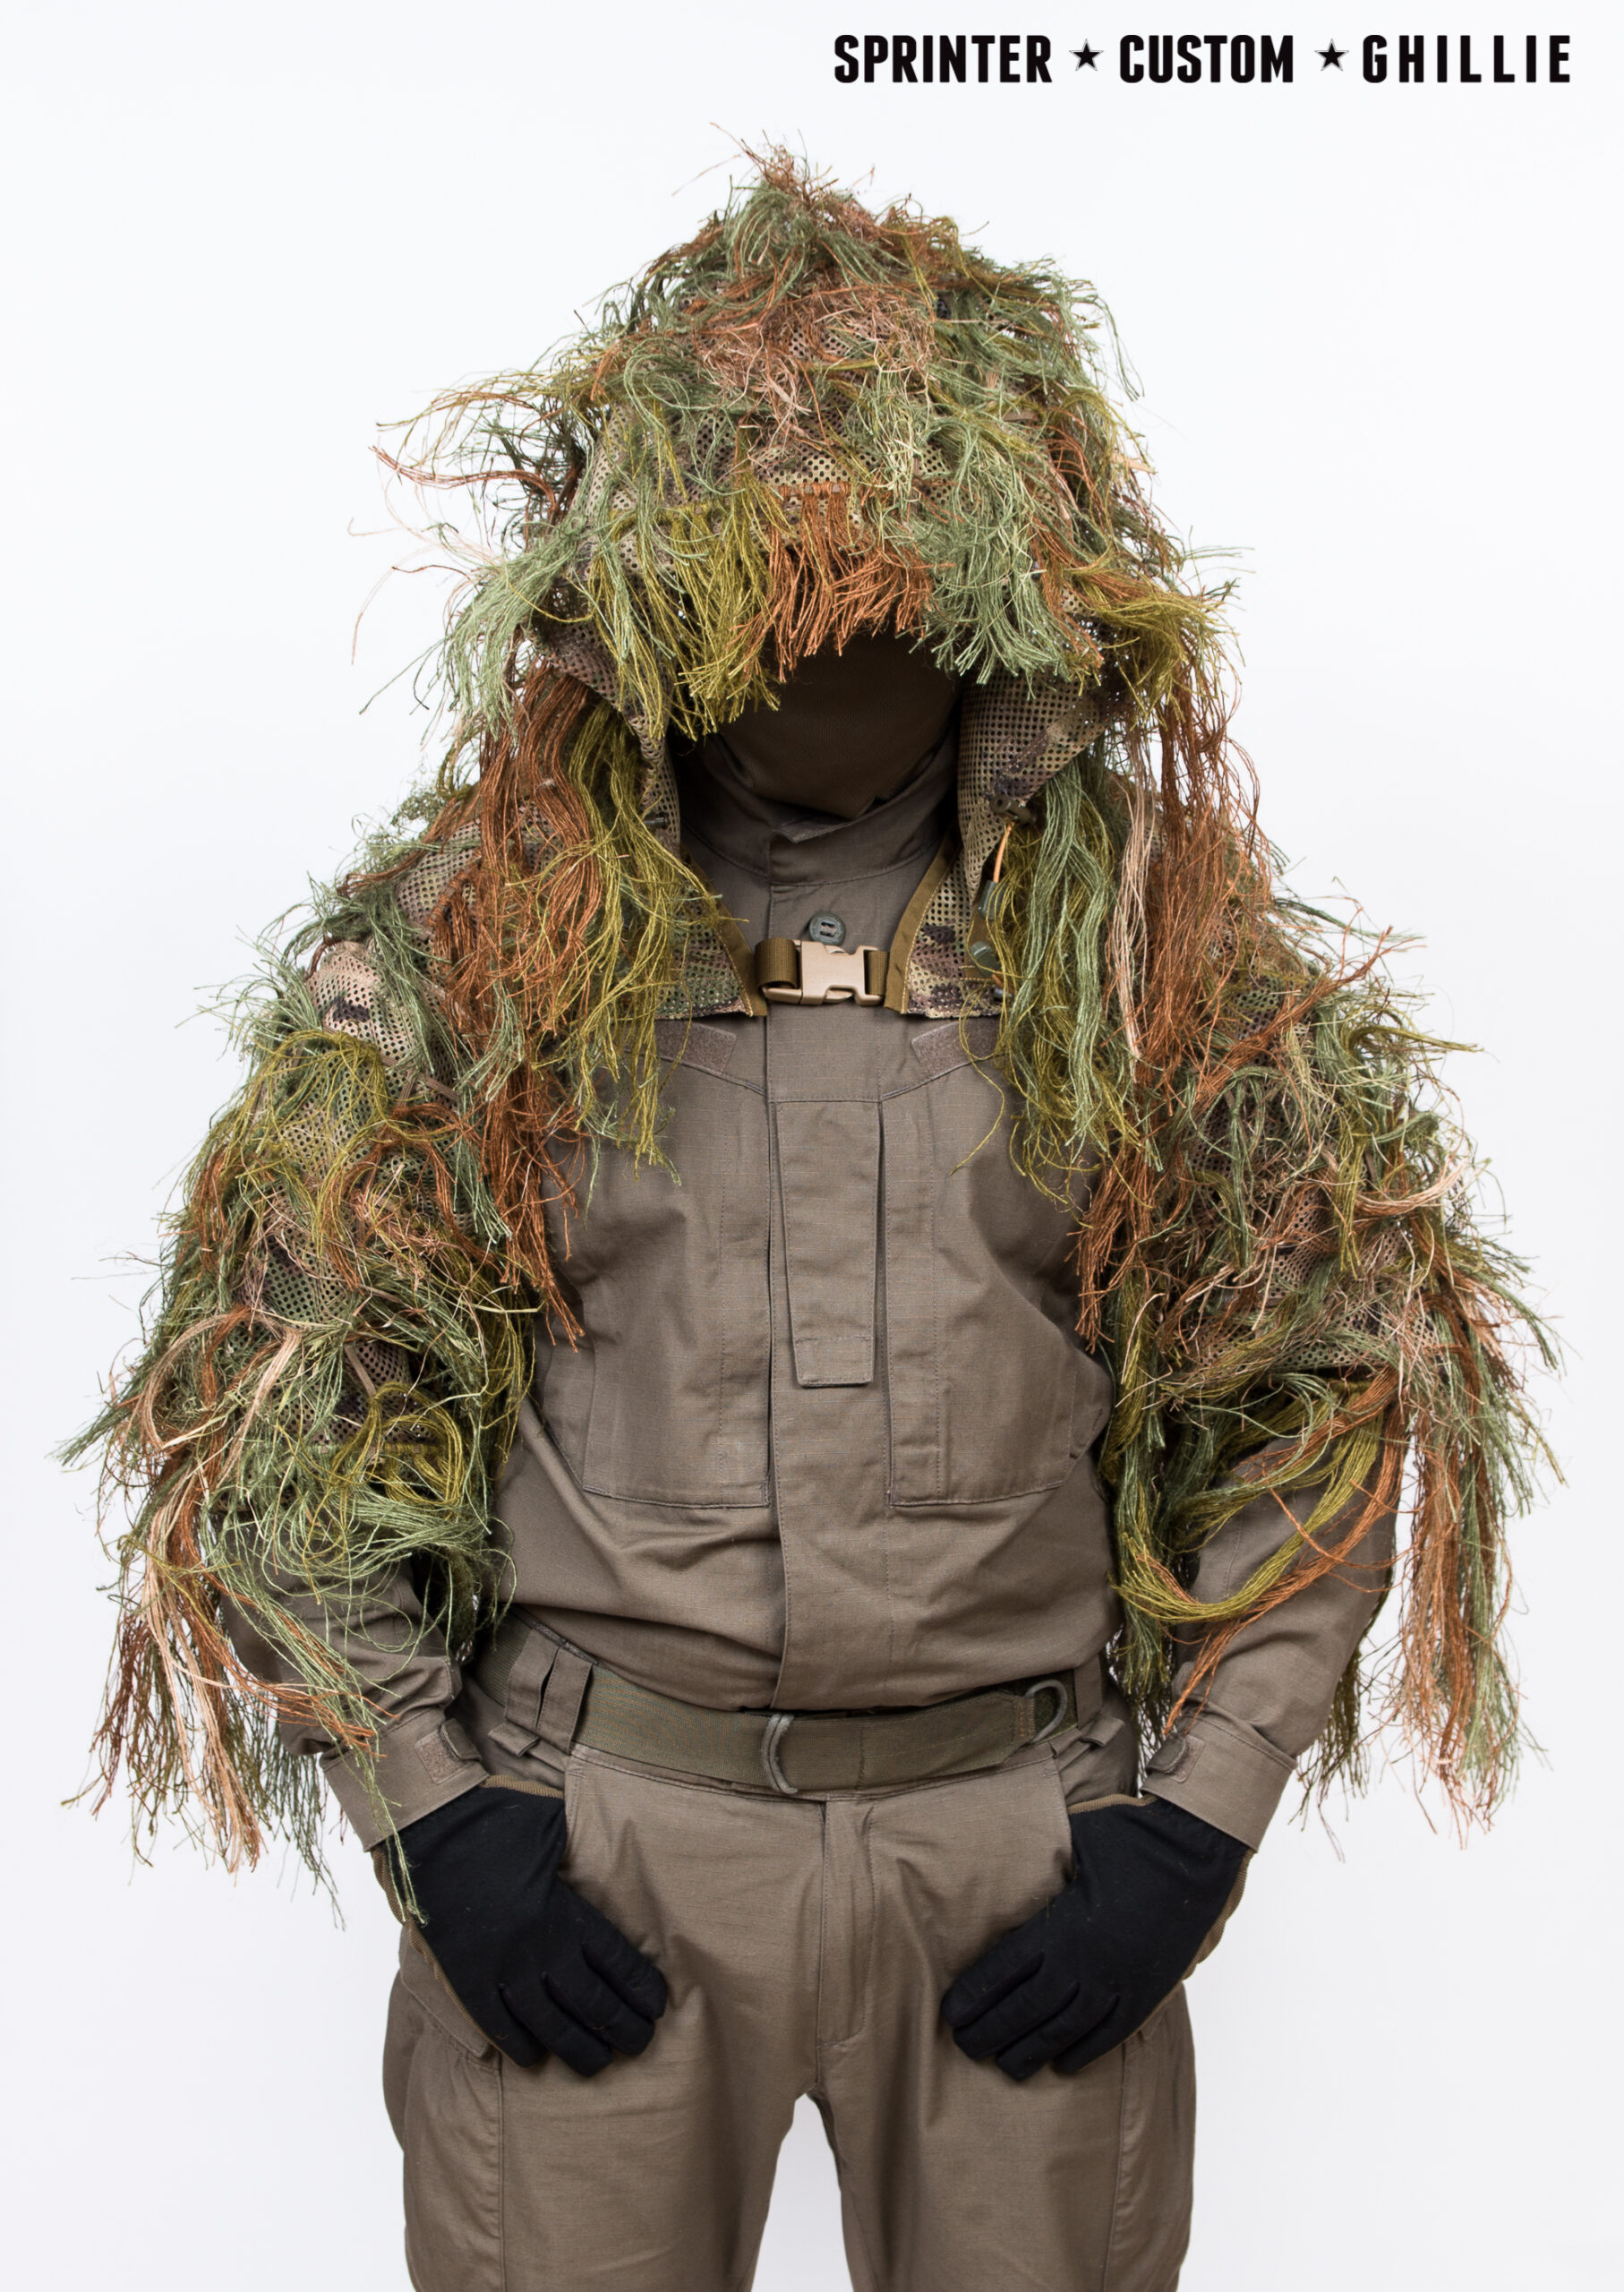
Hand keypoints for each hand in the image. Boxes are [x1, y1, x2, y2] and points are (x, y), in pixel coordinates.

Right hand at [392, 1777, 666, 2074]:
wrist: (429, 1832)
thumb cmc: (495, 1819)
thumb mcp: (552, 1824)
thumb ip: (578, 1845)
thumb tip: (604, 1833)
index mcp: (567, 1910)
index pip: (619, 1962)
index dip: (641, 1990)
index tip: (657, 2007)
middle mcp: (542, 1947)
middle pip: (594, 2003)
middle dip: (624, 2029)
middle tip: (641, 2044)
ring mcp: (504, 1970)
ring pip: (553, 2026)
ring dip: (581, 2050)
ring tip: (601, 2063)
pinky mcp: (468, 1982)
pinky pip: (501, 2027)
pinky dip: (522, 2046)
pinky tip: (537, 2057)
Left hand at [942, 1796, 1246, 2079]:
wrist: (1198, 1849)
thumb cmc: (1131, 1832)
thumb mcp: (1073, 1837)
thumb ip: (1041, 1858)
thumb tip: (1004, 1851)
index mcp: (1061, 1923)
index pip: (1005, 1970)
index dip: (976, 1996)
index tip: (952, 2014)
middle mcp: (1085, 1961)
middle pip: (1027, 2008)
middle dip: (993, 2032)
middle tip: (966, 2048)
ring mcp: (1118, 1981)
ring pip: (1065, 2029)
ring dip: (1032, 2050)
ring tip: (1008, 2067)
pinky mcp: (1148, 1991)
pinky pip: (1110, 2032)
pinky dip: (1084, 2051)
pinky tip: (1063, 2064)